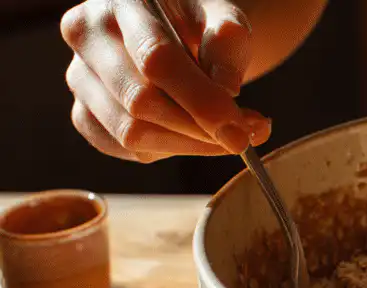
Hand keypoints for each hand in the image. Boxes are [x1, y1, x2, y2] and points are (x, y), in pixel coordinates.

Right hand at [60, 0, 271, 162]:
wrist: (177, 34)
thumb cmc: (201, 24)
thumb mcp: (224, 20)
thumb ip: (228, 46)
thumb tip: (226, 93)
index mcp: (123, 2)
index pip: (156, 58)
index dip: (201, 101)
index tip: (239, 131)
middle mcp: (88, 37)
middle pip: (140, 101)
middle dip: (199, 129)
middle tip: (244, 136)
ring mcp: (81, 78)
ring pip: (132, 132)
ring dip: (189, 145)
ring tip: (228, 135)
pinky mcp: (85, 113)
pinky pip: (126, 149)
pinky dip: (169, 152)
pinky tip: (195, 137)